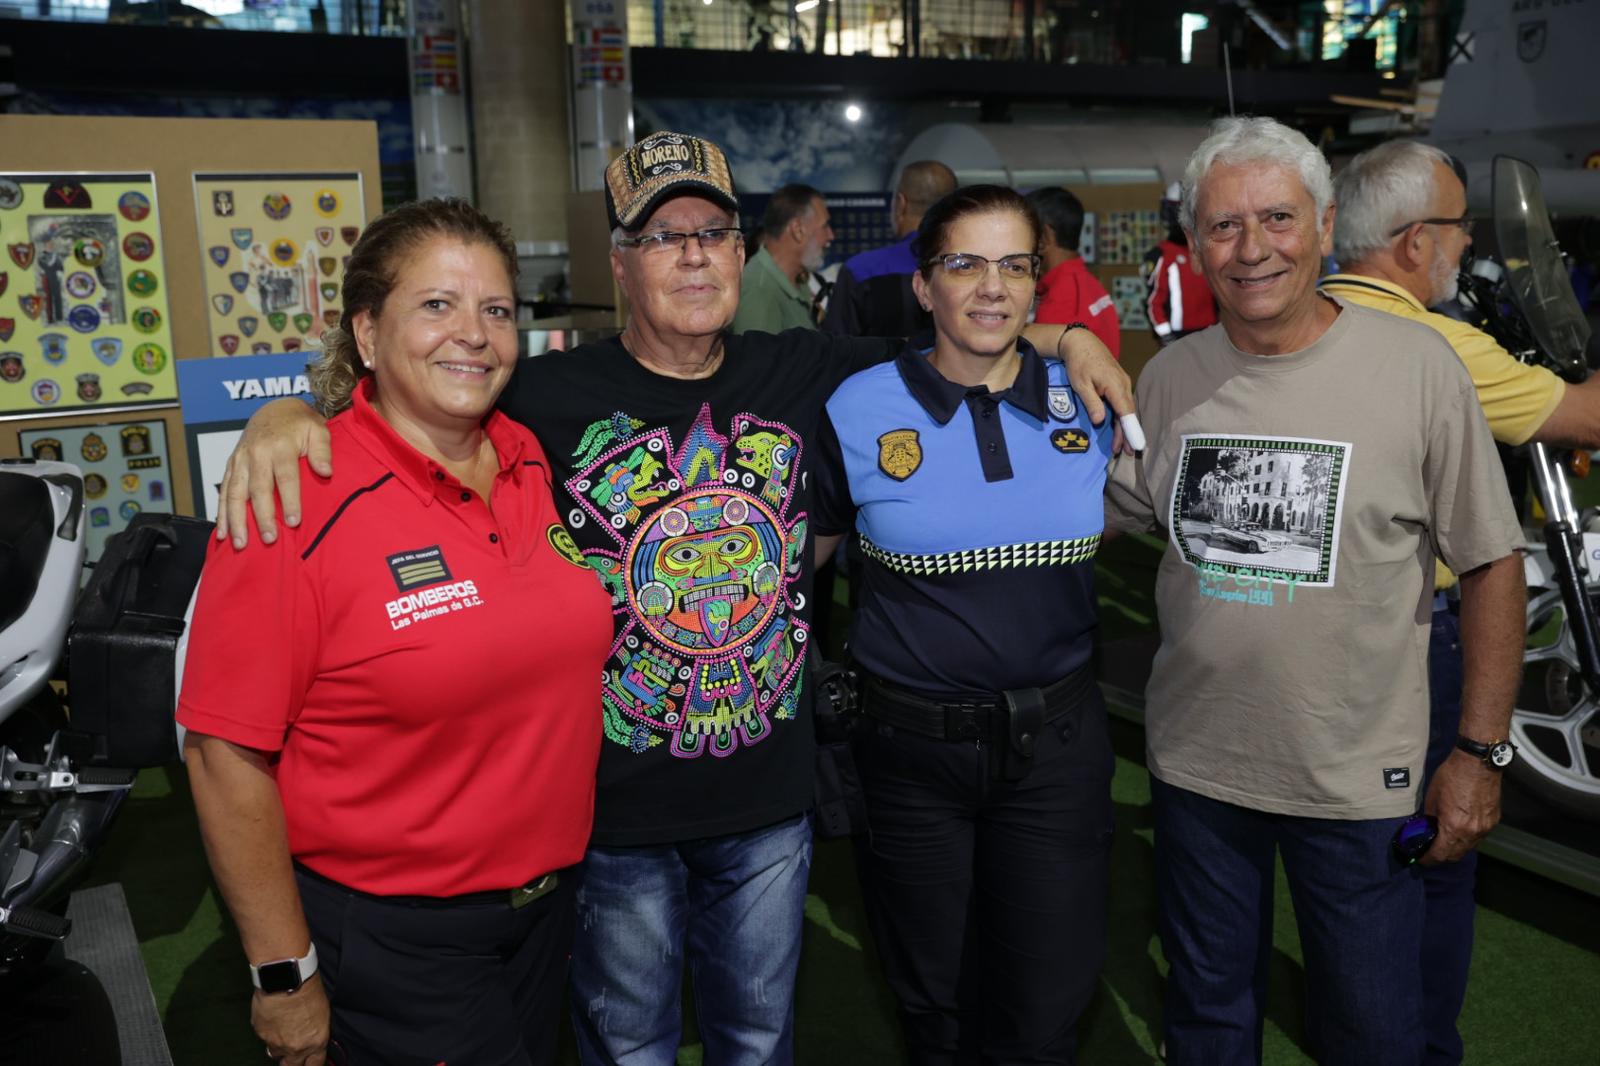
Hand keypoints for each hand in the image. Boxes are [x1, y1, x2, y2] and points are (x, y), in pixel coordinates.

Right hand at [216, 399, 331, 548]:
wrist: (274, 409)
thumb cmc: (300, 424)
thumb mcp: (318, 430)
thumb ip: (322, 451)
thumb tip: (326, 472)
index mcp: (279, 446)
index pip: (285, 477)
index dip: (290, 501)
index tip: (295, 522)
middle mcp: (255, 454)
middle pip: (258, 489)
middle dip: (262, 516)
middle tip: (269, 539)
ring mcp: (240, 460)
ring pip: (234, 493)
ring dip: (236, 520)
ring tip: (240, 544)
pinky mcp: (231, 466)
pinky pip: (223, 491)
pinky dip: (221, 513)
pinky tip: (222, 533)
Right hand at [253, 974, 329, 1064]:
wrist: (286, 979)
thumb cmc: (308, 988)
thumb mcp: (322, 1012)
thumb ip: (316, 1031)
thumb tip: (311, 1036)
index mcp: (316, 1041)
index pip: (315, 1064)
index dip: (312, 1063)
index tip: (310, 1062)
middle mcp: (296, 1047)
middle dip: (293, 1063)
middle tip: (293, 1055)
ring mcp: (276, 1043)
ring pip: (276, 1054)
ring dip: (279, 1047)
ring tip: (282, 1031)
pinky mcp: (261, 1034)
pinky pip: (264, 1038)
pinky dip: (268, 1032)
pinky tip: (272, 1018)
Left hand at [1057, 329, 1137, 454]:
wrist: (1081, 342)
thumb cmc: (1078, 363)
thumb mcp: (1081, 384)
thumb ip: (1091, 403)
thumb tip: (1100, 420)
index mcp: (1115, 385)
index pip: (1127, 412)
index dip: (1131, 430)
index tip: (1136, 446)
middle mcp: (1123, 384)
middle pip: (1128, 413)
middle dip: (1128, 433)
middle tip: (1127, 452)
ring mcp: (1123, 383)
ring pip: (1126, 409)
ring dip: (1124, 427)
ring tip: (1122, 446)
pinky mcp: (1119, 383)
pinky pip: (1123, 403)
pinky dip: (1122, 416)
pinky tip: (1119, 428)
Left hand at [1420, 749, 1501, 864]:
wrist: (1478, 762)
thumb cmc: (1451, 776)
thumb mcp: (1432, 797)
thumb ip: (1430, 817)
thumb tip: (1427, 828)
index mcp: (1454, 827)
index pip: (1440, 854)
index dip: (1428, 859)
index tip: (1421, 858)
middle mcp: (1472, 832)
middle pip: (1455, 855)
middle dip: (1441, 856)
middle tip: (1430, 851)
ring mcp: (1485, 828)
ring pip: (1468, 848)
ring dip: (1455, 848)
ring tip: (1444, 841)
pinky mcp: (1493, 821)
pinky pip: (1478, 838)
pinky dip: (1467, 839)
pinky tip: (1459, 830)